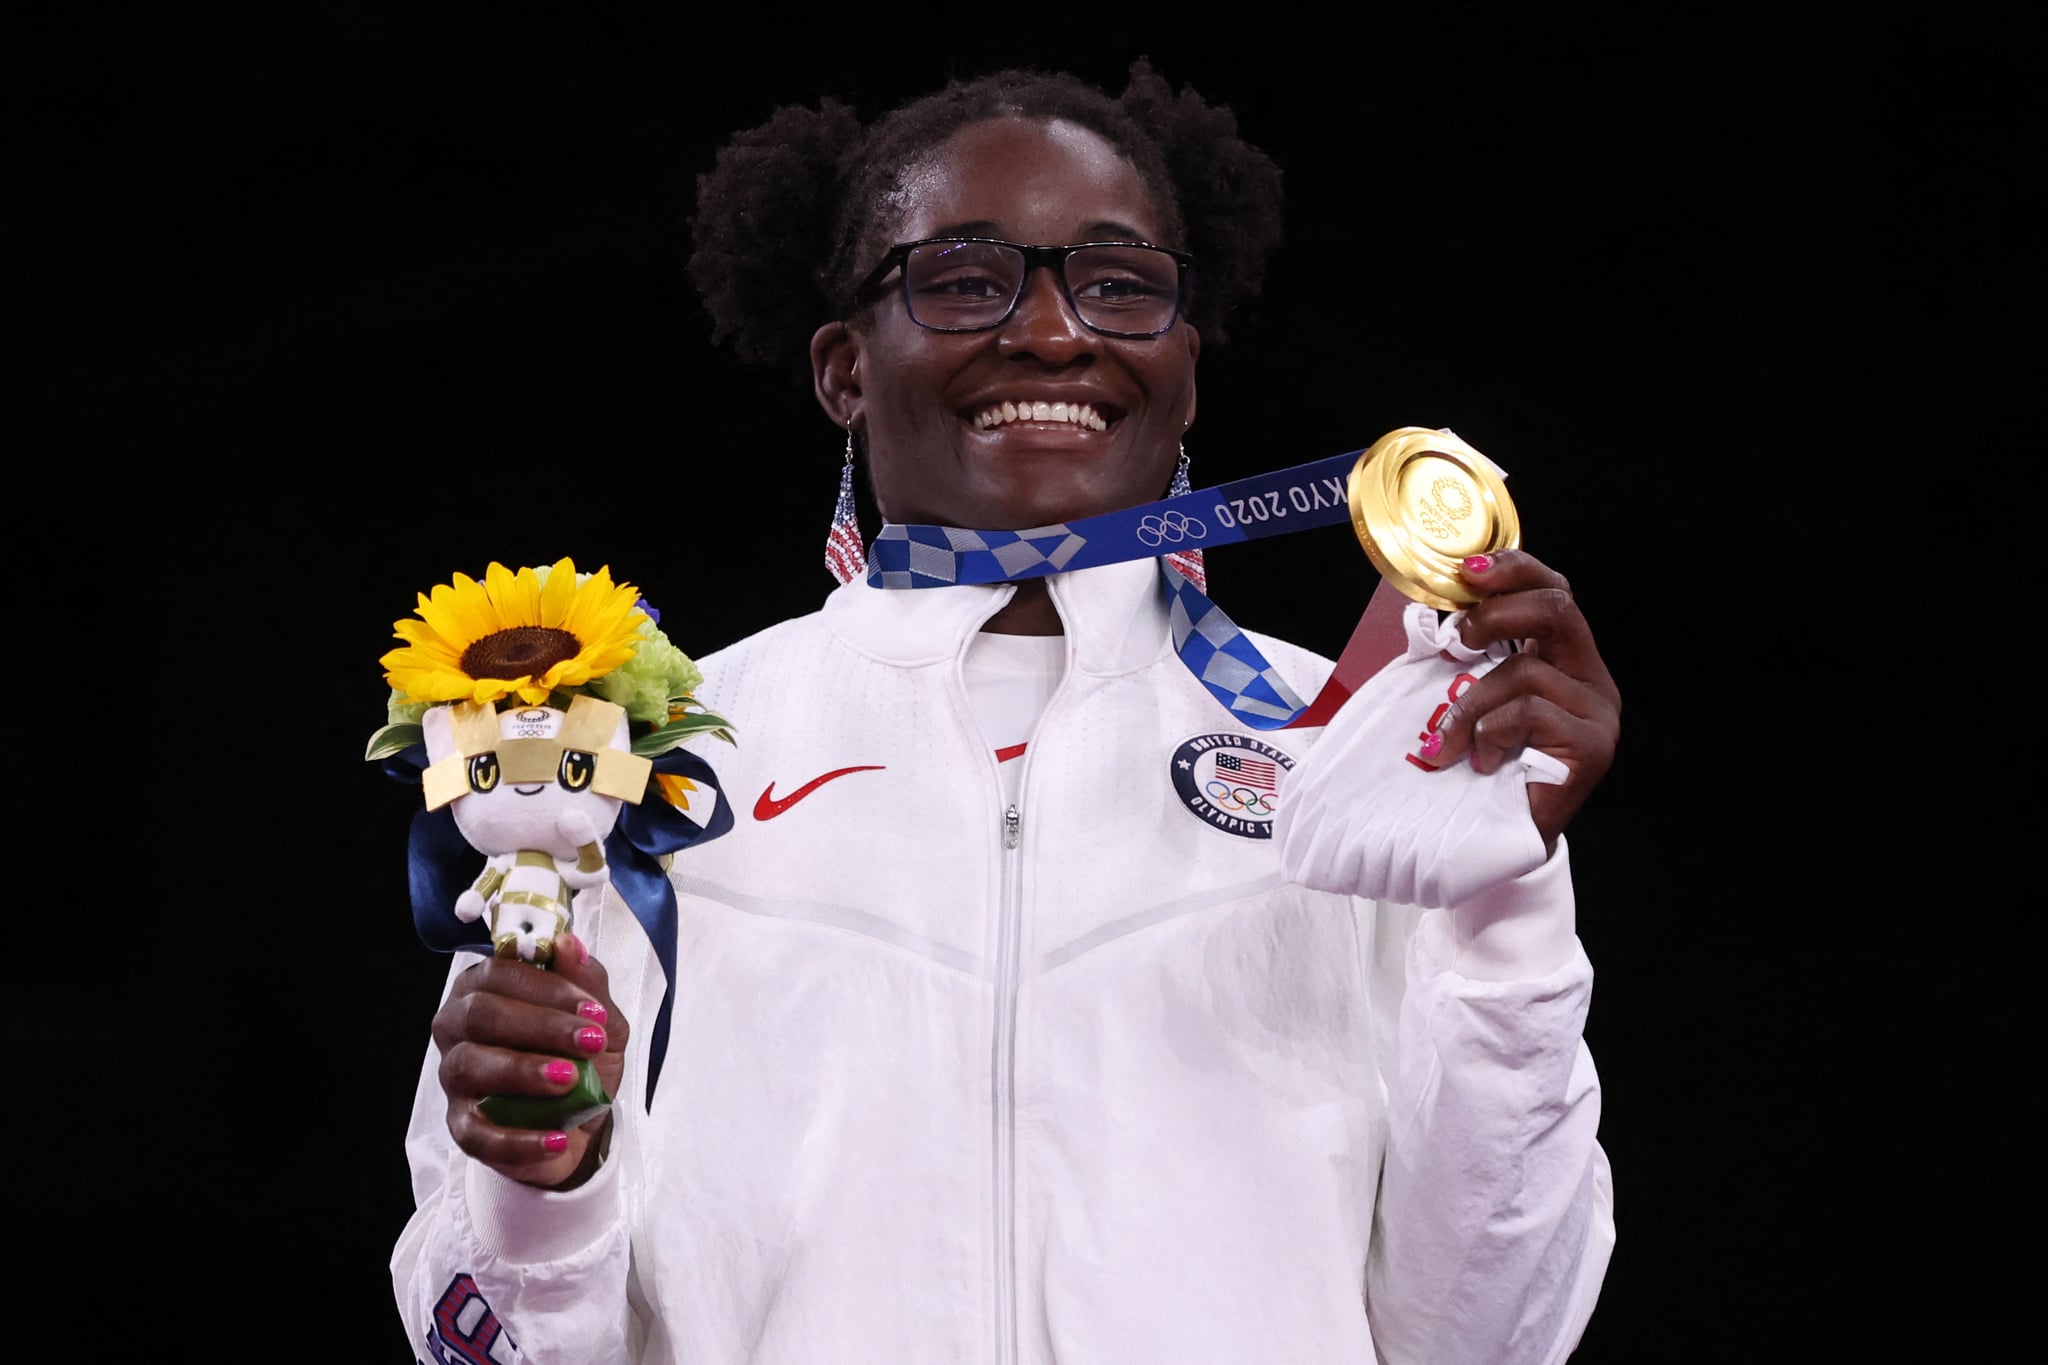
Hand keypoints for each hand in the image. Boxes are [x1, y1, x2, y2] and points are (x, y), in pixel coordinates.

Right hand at [430, 931, 627, 1188]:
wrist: (580, 1122)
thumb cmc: (580, 1056)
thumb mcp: (599, 1019)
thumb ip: (588, 982)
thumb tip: (569, 943)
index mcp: (486, 987)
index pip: (502, 973)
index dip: (549, 988)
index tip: (595, 1011)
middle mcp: (458, 1026)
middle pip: (481, 1014)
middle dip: (540, 1026)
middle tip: (589, 1042)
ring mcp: (455, 1078)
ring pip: (470, 1066)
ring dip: (523, 1071)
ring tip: (570, 1079)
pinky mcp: (462, 1127)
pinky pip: (477, 1134)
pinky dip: (519, 1139)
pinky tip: (556, 1138)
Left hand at [1432, 550, 1621, 850]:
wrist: (1501, 838)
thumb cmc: (1482, 765)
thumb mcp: (1472, 698)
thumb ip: (1468, 658)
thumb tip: (1423, 615)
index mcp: (1564, 658)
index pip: (1553, 590)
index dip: (1515, 569)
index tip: (1468, 569)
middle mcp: (1590, 678)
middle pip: (1557, 609)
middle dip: (1496, 614)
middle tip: (1458, 640)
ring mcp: (1598, 711)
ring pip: (1526, 670)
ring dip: (1471, 703)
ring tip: (1449, 739)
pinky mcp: (1593, 745)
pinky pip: (1528, 713)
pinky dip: (1489, 733)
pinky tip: (1482, 760)